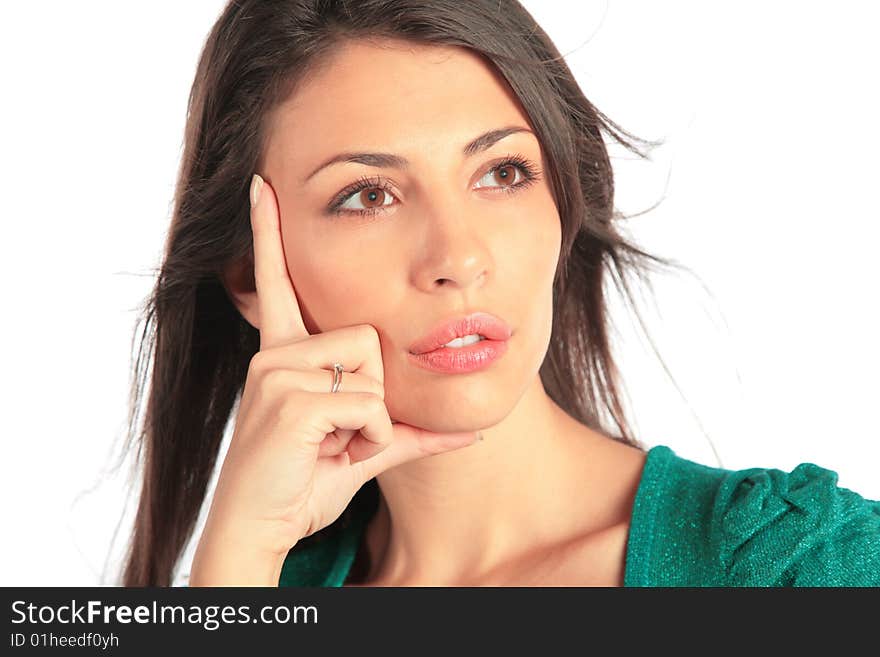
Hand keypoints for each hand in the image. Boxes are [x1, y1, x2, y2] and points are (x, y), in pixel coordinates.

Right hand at [189, 174, 479, 584]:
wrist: (260, 529)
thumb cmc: (303, 486)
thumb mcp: (365, 452)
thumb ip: (413, 434)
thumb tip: (474, 432)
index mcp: (286, 353)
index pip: (276, 282)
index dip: (268, 234)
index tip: (262, 184)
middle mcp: (277, 352)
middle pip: (371, 339)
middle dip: (373, 398)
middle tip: (338, 436)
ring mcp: (278, 371)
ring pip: (372, 373)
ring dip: (369, 424)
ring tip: (331, 446)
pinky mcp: (288, 398)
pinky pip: (367, 407)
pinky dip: (366, 441)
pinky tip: (330, 456)